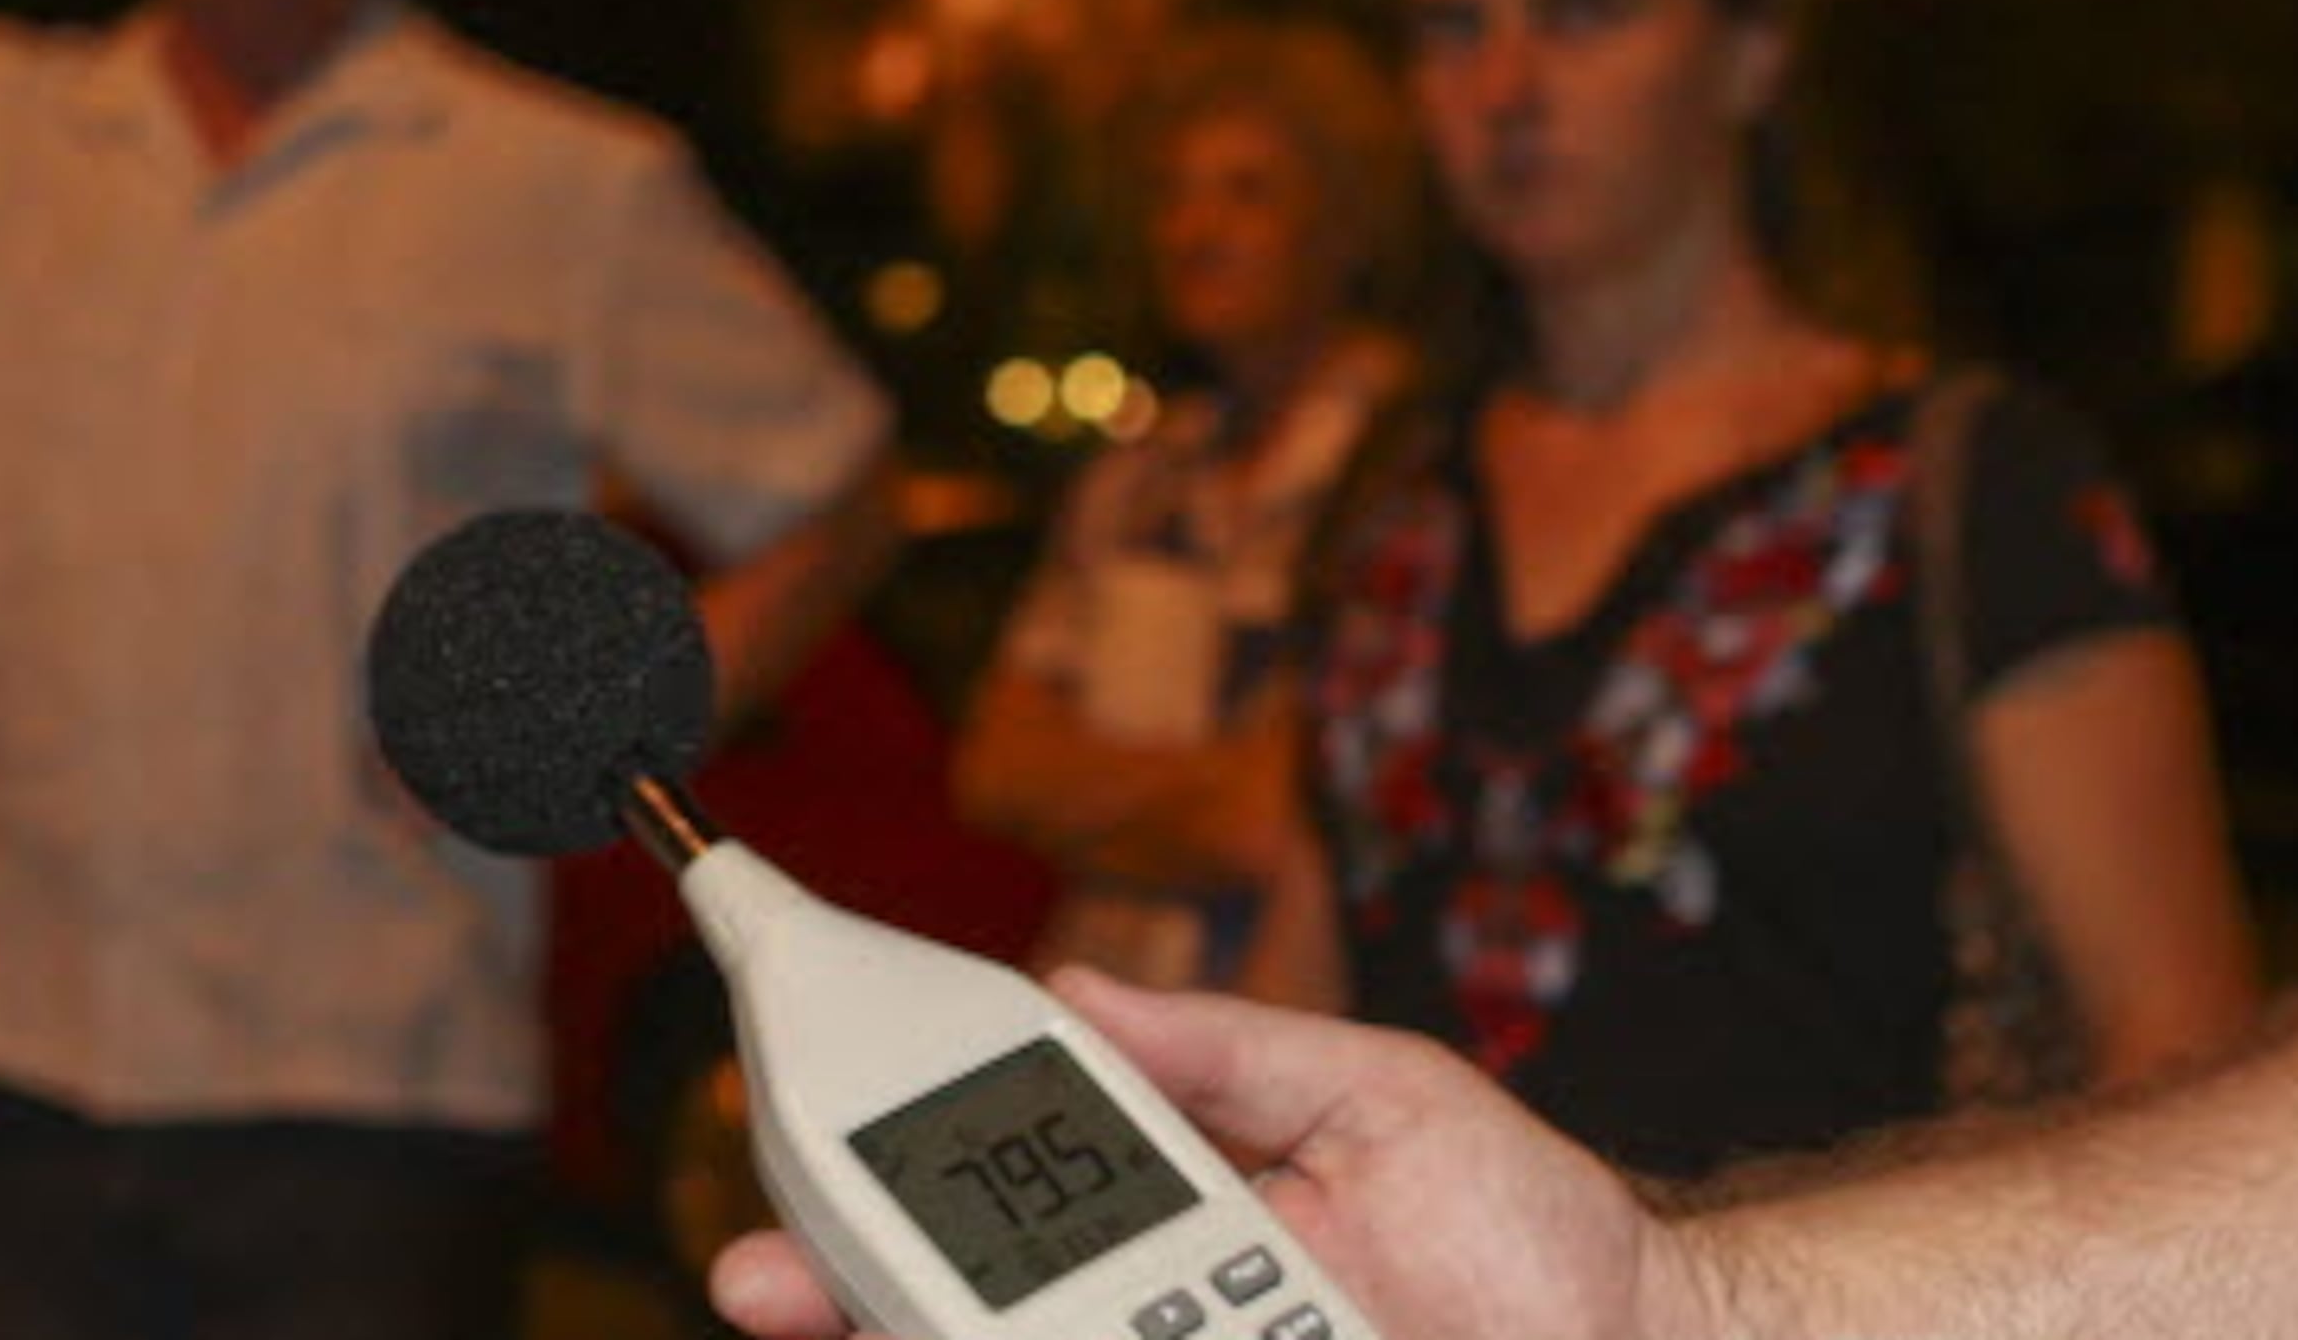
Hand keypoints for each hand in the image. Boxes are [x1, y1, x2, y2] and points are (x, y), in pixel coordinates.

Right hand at [707, 968, 1706, 1339]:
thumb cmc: (1525, 1223)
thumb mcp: (1377, 1089)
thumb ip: (1225, 1045)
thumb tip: (1075, 992)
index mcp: (1172, 1223)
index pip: (993, 1208)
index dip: (882, 1193)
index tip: (800, 1162)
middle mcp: (1153, 1320)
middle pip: (967, 1317)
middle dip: (856, 1296)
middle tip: (772, 1281)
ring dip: (941, 1325)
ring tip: (887, 1306)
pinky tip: (970, 1337)